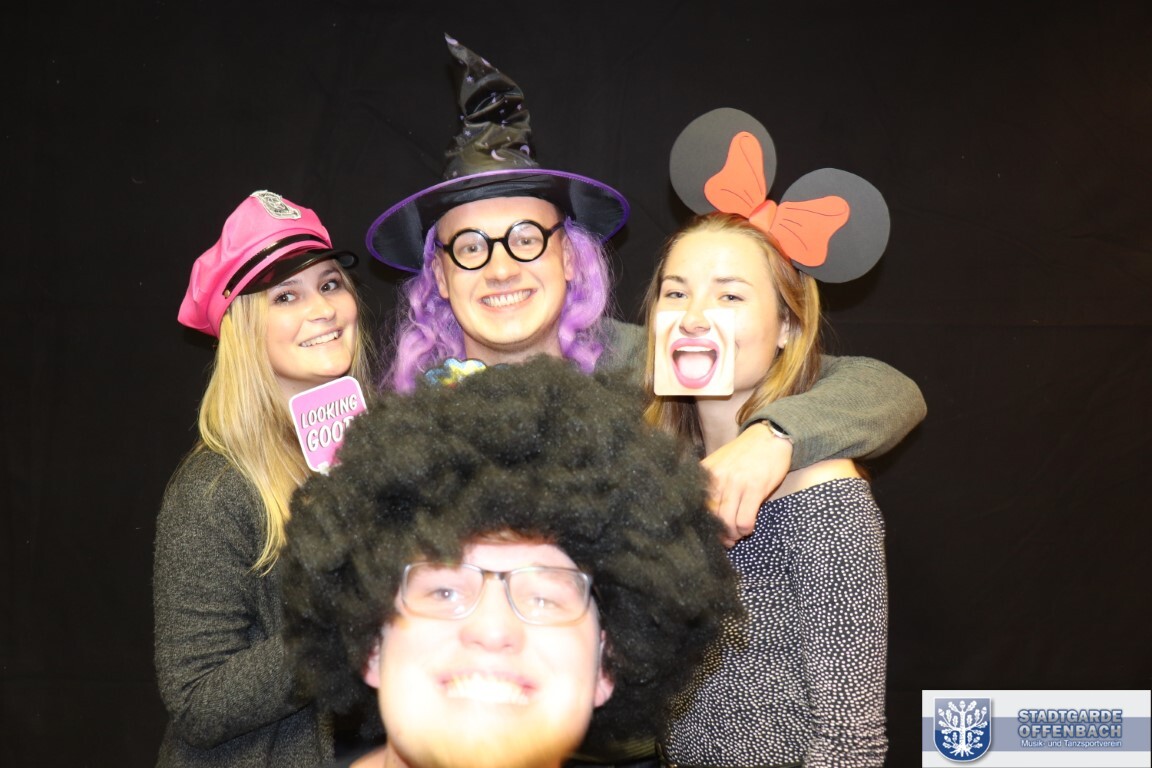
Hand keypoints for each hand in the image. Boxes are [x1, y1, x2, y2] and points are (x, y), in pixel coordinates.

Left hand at [701, 423, 791, 546]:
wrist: (768, 437)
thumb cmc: (744, 454)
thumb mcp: (719, 464)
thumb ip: (710, 484)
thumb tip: (703, 513)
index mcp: (706, 473)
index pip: (695, 506)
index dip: (702, 524)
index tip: (709, 532)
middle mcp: (717, 477)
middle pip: (710, 517)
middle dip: (718, 534)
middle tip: (726, 540)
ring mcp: (736, 483)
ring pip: (727, 522)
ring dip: (733, 535)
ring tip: (738, 535)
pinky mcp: (755, 488)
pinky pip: (745, 520)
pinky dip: (746, 530)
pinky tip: (748, 528)